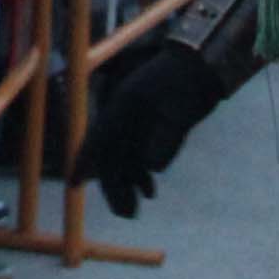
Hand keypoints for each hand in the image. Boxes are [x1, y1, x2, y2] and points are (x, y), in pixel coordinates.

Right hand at [78, 46, 225, 220]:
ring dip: (127, 184)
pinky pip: (140, 156)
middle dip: (113, 185)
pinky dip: (142, 174)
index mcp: (124, 105)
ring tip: (134, 210)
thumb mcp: (182, 109)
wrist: (204, 64)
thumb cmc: (189, 80)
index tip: (73, 182)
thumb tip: (153, 167)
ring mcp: (138, 121)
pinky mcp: (152, 127)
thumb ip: (168, 139)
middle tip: (125, 213)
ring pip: (125, 158)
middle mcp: (126, 115)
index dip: (85, 161)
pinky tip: (150, 191)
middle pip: (111, 154)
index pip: (98, 137)